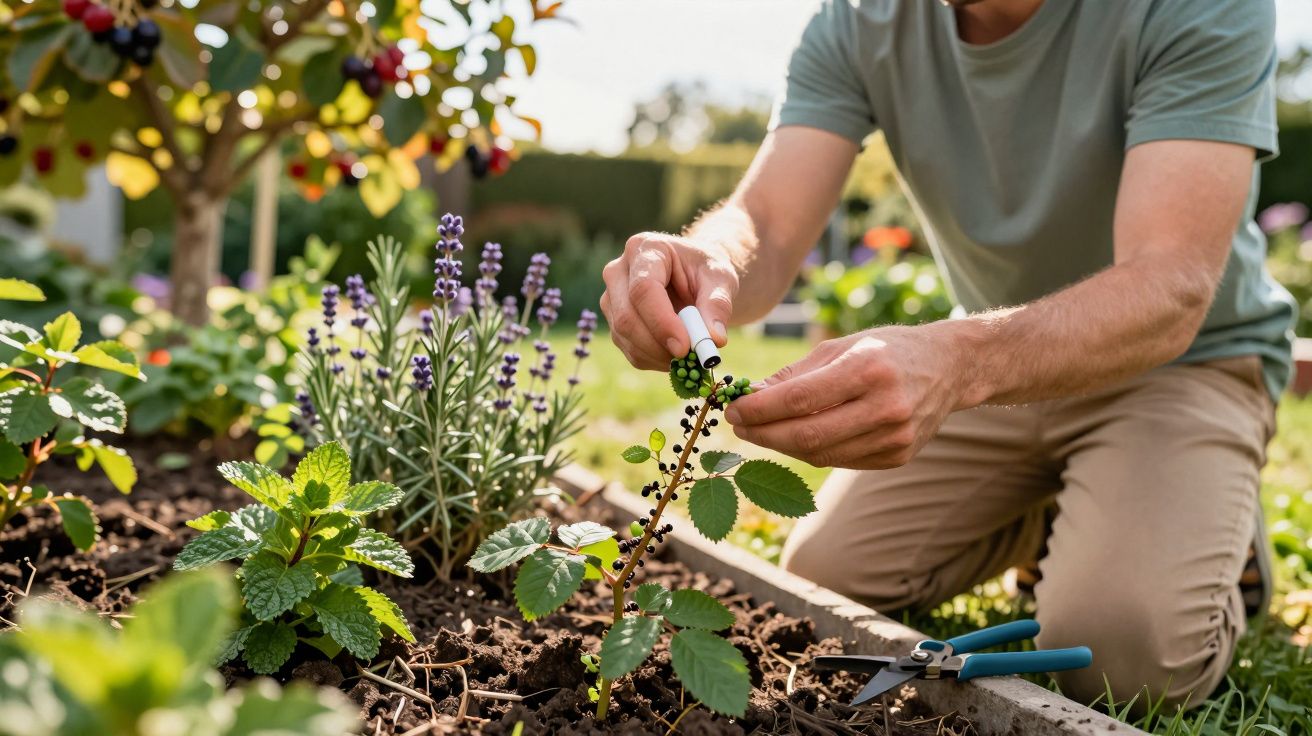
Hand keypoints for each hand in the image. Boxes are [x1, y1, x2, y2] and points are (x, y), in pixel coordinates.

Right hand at [600, 232, 738, 369]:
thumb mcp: (721, 279)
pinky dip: (655, 360)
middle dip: (658, 344)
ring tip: (690, 354)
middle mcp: (618, 271)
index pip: (643, 288)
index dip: (661, 321)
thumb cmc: (706, 271)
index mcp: (645, 249)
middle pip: (627, 316)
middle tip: (690, 358)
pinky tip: (676, 353)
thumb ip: (718, 305)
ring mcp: (611, 298)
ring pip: (625, 337)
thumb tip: (714, 339)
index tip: (684, 347)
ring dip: (658, 355)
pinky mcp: (613, 322)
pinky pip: (629, 350)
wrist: (694, 276)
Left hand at [724, 325, 971, 468]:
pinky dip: (811, 451)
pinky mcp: (898, 457)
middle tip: (737, 426)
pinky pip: (840, 461)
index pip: (800, 398)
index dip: (759, 409)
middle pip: (807, 435)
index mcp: (869, 369)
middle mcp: (886, 406)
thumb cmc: (887, 350)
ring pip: (820, 454)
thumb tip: (749, 397)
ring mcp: (895, 437)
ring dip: (781, 445)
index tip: (732, 409)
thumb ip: (795, 374)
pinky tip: (795, 437)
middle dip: (763, 433)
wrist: (950, 368)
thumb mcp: (841, 346)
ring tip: (760, 430)